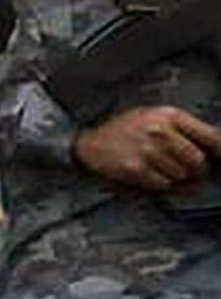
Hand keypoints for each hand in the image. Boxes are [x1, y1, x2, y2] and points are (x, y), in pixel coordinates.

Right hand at [74, 107, 220, 193]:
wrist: (90, 144)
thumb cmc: (126, 130)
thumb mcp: (155, 117)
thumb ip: (184, 128)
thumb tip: (217, 146)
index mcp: (168, 115)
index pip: (210, 136)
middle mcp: (159, 130)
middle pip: (198, 160)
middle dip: (196, 169)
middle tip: (190, 171)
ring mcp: (147, 150)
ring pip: (182, 174)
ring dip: (178, 177)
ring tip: (165, 170)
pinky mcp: (136, 168)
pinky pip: (165, 184)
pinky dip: (163, 184)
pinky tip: (154, 175)